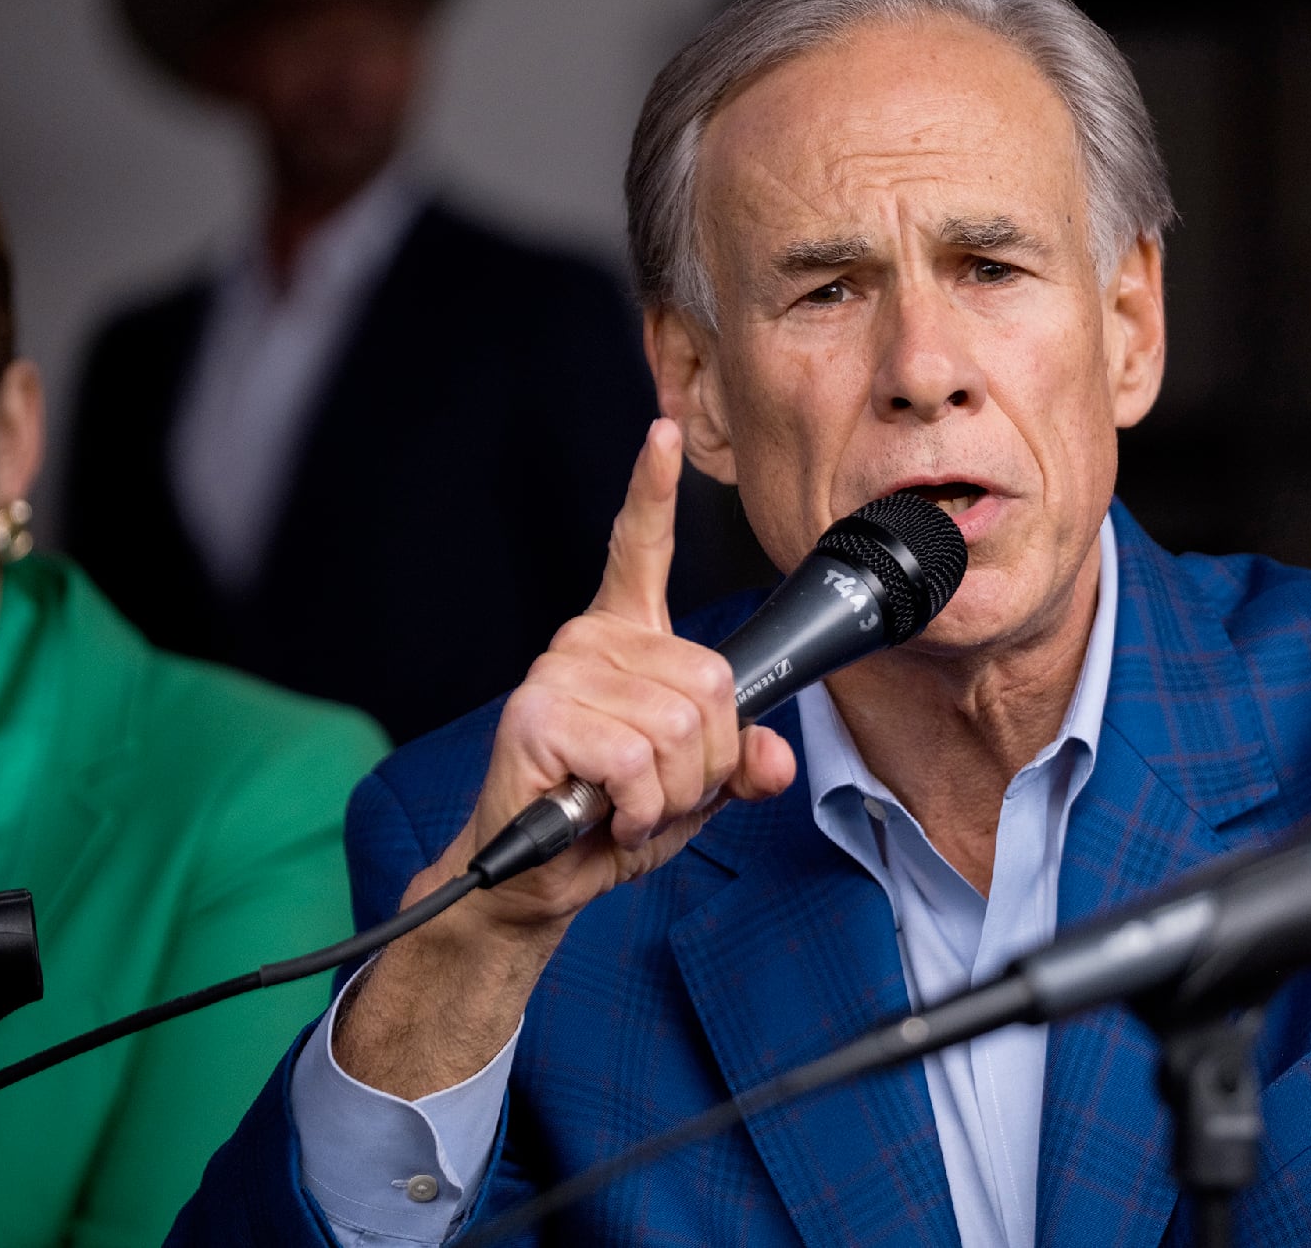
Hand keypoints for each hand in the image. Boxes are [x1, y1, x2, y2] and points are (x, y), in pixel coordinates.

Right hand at [439, 416, 795, 942]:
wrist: (536, 879)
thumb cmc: (608, 821)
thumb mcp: (695, 792)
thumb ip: (742, 764)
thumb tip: (774, 759)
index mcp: (625, 640)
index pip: (640, 548)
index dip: (651, 489)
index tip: (661, 431)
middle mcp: (588, 641)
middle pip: (709, 684)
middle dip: (704, 763)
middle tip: (654, 793)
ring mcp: (559, 672)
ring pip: (677, 728)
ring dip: (668, 794)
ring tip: (623, 807)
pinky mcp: (538, 716)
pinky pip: (636, 759)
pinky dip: (637, 808)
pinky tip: (601, 815)